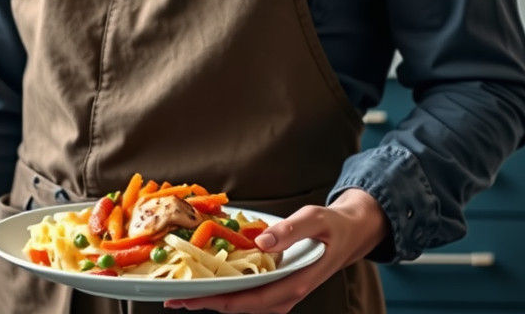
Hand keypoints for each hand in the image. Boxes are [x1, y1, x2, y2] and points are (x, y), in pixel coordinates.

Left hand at [163, 189, 388, 312]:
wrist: (352, 233)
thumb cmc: (333, 227)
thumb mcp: (315, 220)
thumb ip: (289, 230)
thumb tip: (262, 242)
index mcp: (293, 285)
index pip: (247, 301)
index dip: (216, 301)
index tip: (189, 299)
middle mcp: (284, 295)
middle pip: (238, 306)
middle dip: (205, 303)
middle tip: (172, 297)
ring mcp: (280, 292)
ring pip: (241, 302)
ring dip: (213, 297)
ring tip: (182, 291)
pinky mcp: (277, 285)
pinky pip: (248, 291)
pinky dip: (227, 287)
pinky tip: (209, 278)